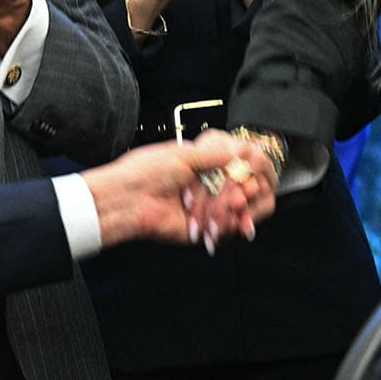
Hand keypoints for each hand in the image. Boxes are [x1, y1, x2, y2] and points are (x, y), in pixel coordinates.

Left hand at [82, 130, 277, 251]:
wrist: (128, 199)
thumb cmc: (147, 171)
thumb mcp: (184, 155)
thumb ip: (214, 154)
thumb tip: (237, 152)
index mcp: (197, 166)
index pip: (232, 167)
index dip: (243, 170)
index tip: (252, 168)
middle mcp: (202, 187)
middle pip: (236, 189)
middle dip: (242, 189)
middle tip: (245, 189)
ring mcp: (202, 208)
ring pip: (233, 208)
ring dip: (236, 206)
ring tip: (235, 203)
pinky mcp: (201, 227)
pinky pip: (225, 227)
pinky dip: (229, 221)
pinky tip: (229, 216)